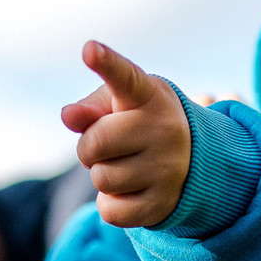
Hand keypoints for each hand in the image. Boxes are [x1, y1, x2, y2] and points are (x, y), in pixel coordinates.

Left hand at [60, 42, 191, 228]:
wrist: (193, 161)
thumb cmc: (139, 123)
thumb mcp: (119, 106)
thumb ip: (90, 107)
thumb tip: (68, 115)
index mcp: (147, 95)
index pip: (125, 76)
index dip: (106, 62)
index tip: (89, 49)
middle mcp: (163, 128)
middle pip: (95, 143)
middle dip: (89, 148)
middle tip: (108, 146)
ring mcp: (168, 168)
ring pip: (101, 179)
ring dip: (102, 175)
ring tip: (125, 166)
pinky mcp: (163, 203)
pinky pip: (111, 211)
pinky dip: (111, 204)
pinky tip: (131, 190)